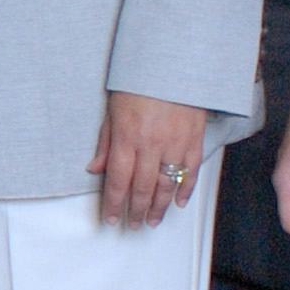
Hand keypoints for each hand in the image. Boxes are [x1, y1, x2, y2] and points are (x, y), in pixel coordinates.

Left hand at [89, 92, 210, 228]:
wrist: (174, 64)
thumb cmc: (139, 83)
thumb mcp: (113, 110)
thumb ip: (105, 142)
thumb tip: (95, 169)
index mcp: (127, 137)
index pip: (118, 180)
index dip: (114, 204)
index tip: (111, 219)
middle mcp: (152, 144)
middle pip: (143, 187)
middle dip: (136, 210)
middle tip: (133, 225)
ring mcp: (176, 143)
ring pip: (168, 185)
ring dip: (160, 207)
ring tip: (153, 221)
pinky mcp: (194, 139)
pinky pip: (191, 171)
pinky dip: (185, 189)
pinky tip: (179, 203)